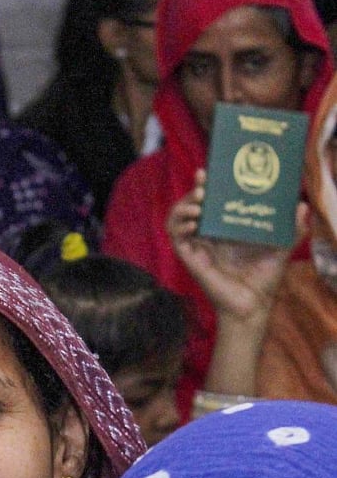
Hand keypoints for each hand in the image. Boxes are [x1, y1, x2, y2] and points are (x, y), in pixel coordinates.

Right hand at [166, 169, 300, 319]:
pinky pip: (176, 239)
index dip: (206, 186)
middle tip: (204, 184)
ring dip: (182, 207)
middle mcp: (207, 235)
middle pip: (190, 206)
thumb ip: (292, 229)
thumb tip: (301, 205)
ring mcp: (197, 246)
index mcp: (224, 229)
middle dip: (193, 192)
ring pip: (176, 220)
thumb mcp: (281, 248)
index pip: (210, 202)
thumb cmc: (264, 279)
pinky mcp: (191, 259)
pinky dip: (179, 226)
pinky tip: (193, 222)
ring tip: (198, 204)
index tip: (209, 172)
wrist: (254, 305)